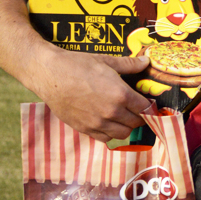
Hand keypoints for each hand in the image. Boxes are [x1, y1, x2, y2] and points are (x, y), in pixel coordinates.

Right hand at [36, 48, 151, 141]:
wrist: (50, 75)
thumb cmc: (78, 65)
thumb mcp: (106, 61)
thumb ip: (129, 64)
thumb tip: (146, 61)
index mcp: (120, 94)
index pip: (145, 108)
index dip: (150, 107)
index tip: (149, 105)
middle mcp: (111, 112)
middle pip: (136, 123)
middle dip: (140, 117)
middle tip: (138, 110)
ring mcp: (97, 123)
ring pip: (123, 134)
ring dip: (127, 127)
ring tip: (125, 117)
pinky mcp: (84, 129)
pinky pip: (105, 138)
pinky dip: (111, 134)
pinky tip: (110, 124)